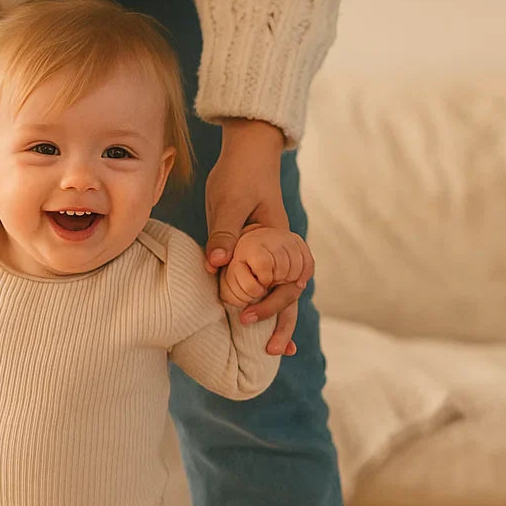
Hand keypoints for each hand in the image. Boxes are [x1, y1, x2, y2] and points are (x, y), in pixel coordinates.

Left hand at [203, 119, 302, 355]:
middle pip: (289, 295)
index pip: (285, 283)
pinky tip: (259, 326)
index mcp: (280, 242)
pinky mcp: (257, 255)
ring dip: (278, 320)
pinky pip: (262, 284)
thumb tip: (216, 263)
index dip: (268, 305)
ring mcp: (271, 255)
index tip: (246, 318)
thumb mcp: (228, 202)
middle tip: (274, 352)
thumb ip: (223, 232)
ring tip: (277, 352)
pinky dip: (264, 304)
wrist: (248, 153)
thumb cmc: (239, 176)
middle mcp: (281, 253)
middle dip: (282, 324)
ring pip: (281, 293)